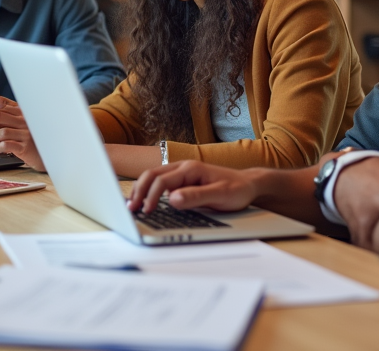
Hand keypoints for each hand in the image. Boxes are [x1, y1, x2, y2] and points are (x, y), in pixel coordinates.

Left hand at [0, 90, 45, 170]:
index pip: (0, 104)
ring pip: (0, 132)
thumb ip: (1, 108)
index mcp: (21, 111)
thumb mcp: (15, 121)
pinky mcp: (26, 147)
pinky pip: (6, 145)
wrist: (45, 154)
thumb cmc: (28, 137)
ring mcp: (26, 133)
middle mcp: (24, 119)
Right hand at [128, 160, 257, 213]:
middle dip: (139, 191)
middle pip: (152, 175)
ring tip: (132, 205)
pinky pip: (160, 182)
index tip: (146, 212)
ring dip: (141, 190)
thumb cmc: (236, 189)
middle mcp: (183, 167)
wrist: (248, 184)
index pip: (162, 181)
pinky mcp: (182, 179)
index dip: (151, 196)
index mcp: (191, 169)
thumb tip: (173, 199)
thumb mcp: (220, 195)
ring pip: (153, 177)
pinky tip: (144, 201)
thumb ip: (197, 197)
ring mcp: (182, 172)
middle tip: (130, 209)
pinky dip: (148, 190)